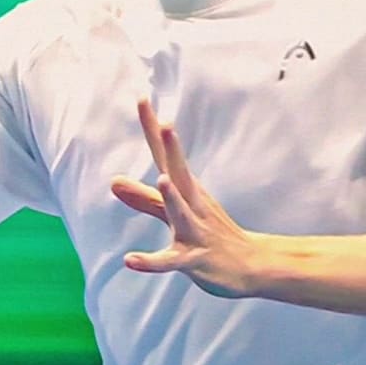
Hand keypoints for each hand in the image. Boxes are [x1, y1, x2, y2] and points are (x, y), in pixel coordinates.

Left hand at [110, 99, 266, 297]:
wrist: (252, 267)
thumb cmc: (209, 235)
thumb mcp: (174, 214)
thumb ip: (144, 199)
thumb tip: (113, 181)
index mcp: (186, 190)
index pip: (165, 154)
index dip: (153, 128)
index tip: (141, 98)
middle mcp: (193, 205)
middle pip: (180, 172)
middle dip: (173, 149)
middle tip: (166, 123)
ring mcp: (196, 231)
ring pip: (182, 213)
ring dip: (173, 197)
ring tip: (162, 179)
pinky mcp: (195, 259)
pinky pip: (172, 260)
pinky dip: (151, 261)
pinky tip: (130, 260)